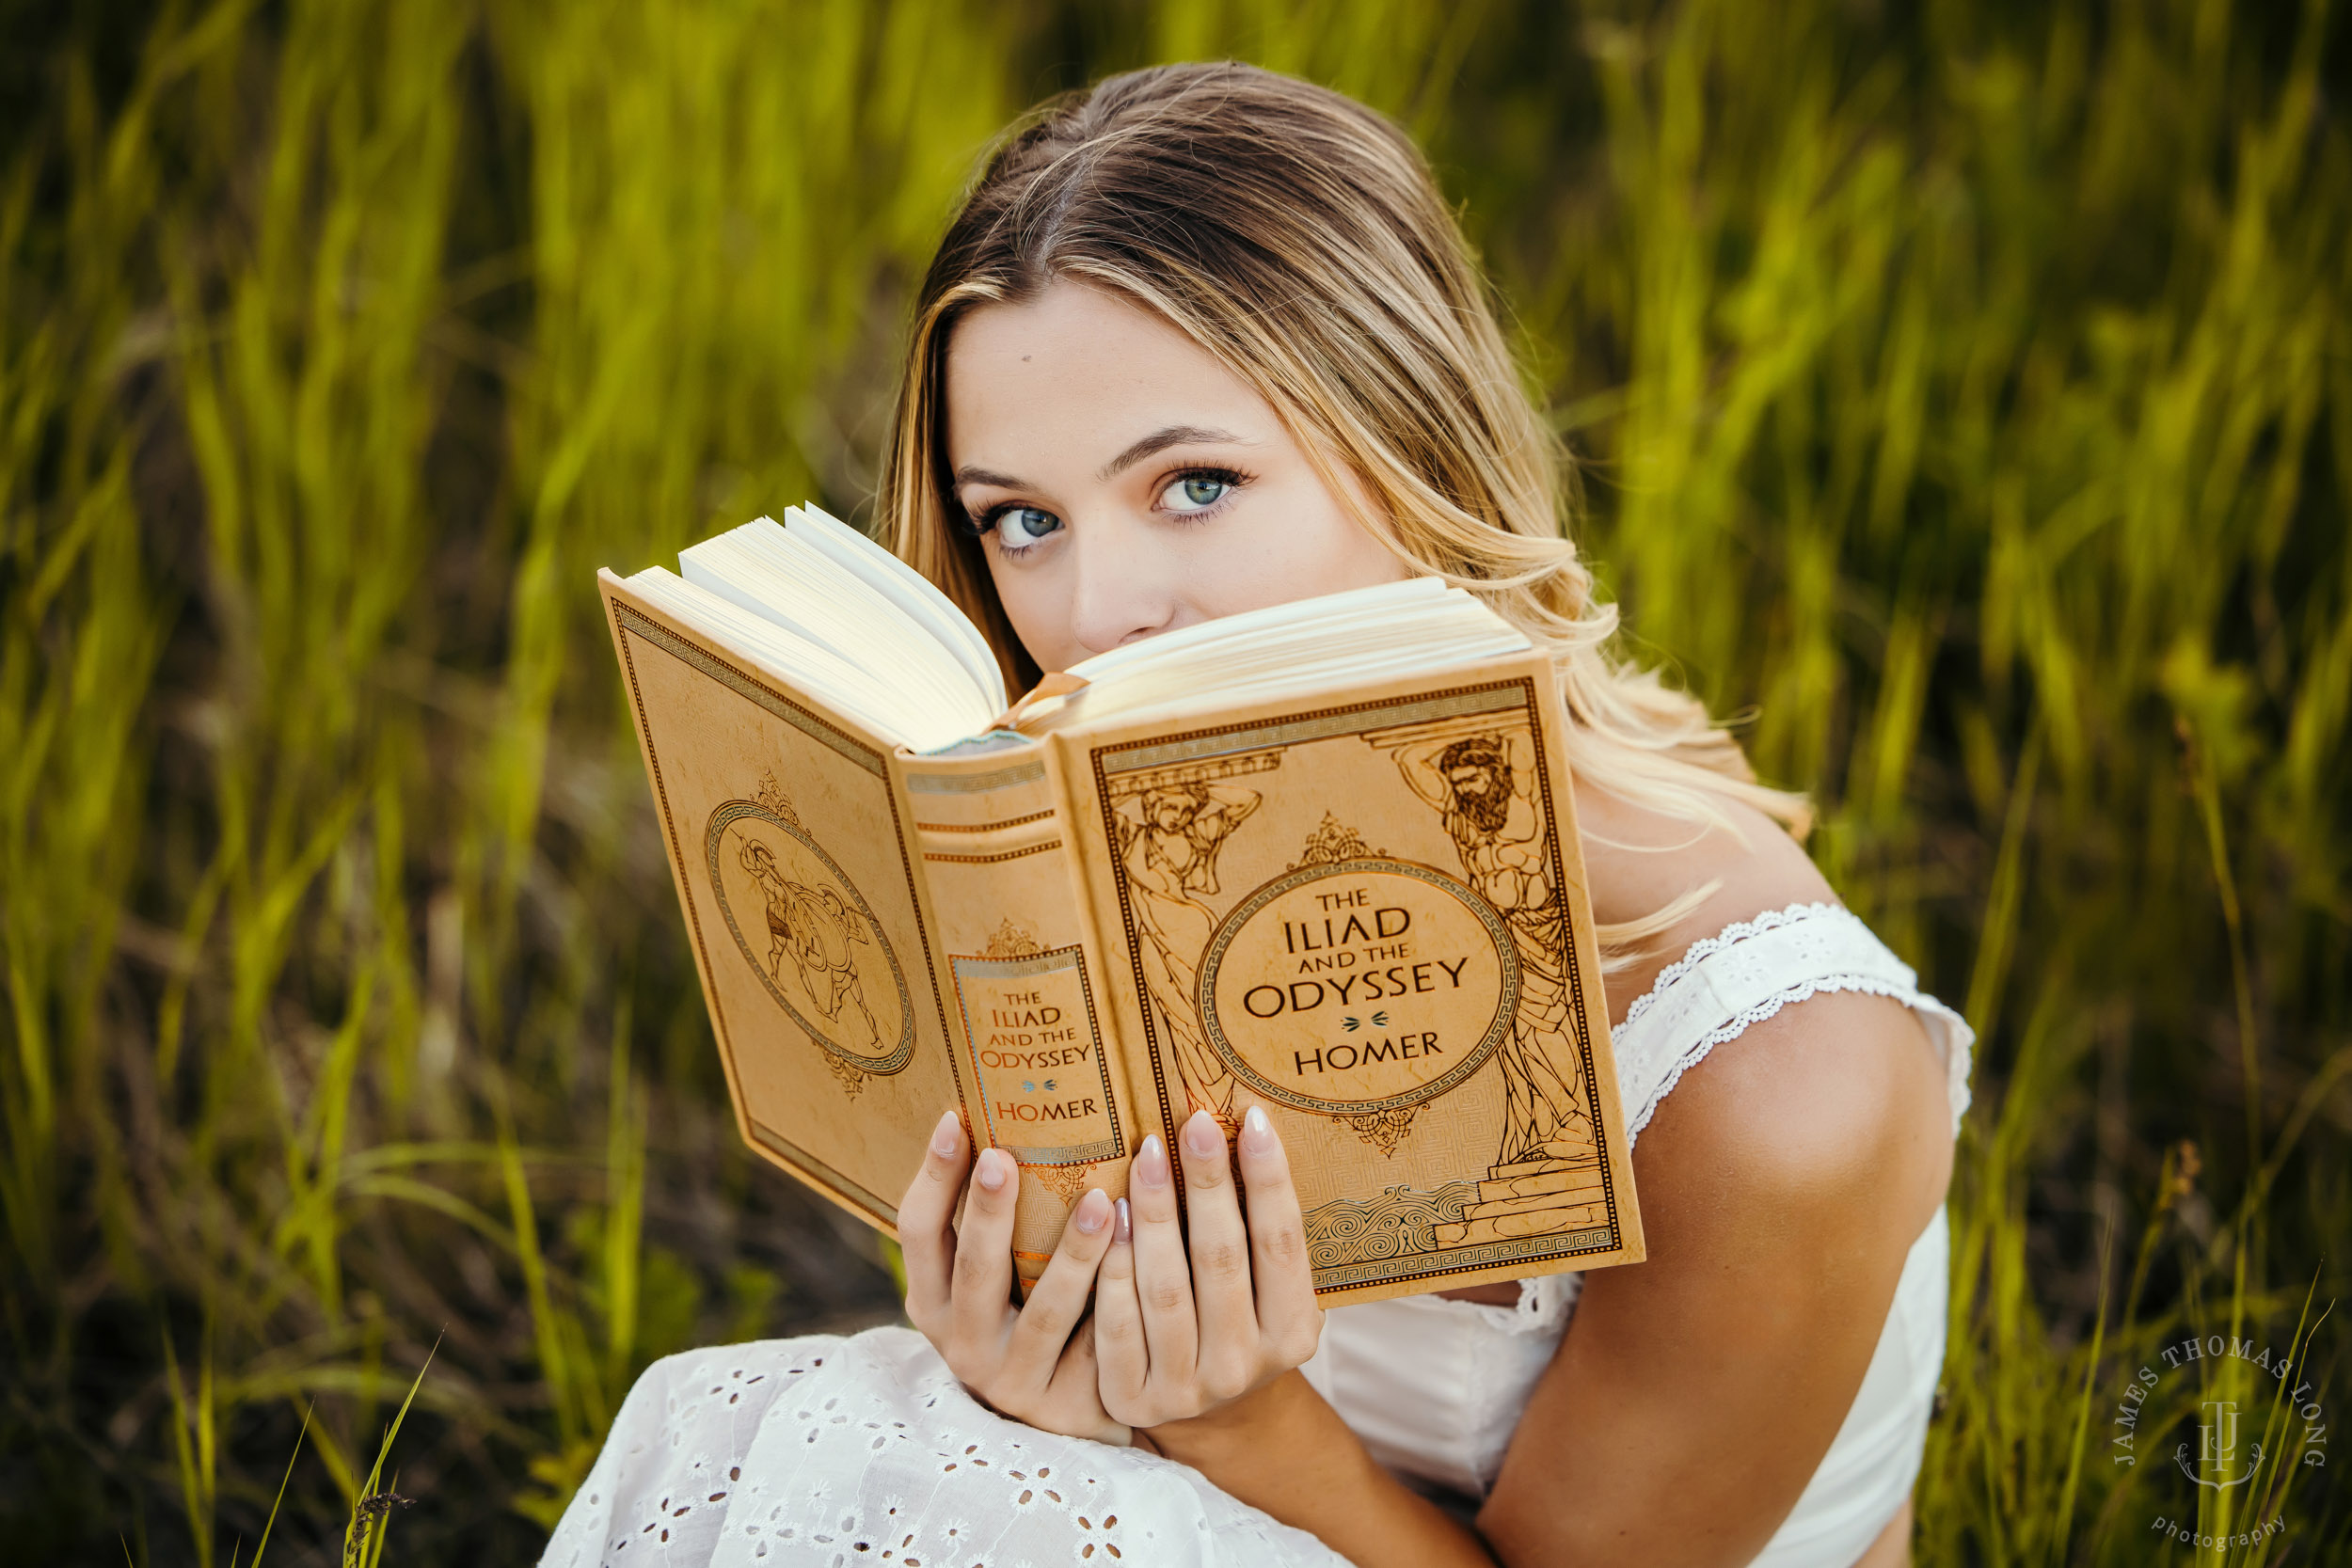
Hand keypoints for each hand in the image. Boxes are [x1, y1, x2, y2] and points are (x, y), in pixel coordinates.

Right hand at [899, 1110, 1126, 1443]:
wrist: (1069, 1414)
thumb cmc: (1031, 1314)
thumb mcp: (995, 1277)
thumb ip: (997, 1218)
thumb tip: (1013, 1106)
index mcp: (934, 1300)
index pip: (918, 1233)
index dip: (932, 1177)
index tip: (953, 1118)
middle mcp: (964, 1344)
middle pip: (973, 1271)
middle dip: (987, 1212)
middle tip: (1002, 1156)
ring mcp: (1015, 1380)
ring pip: (1047, 1313)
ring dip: (1073, 1255)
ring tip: (1104, 1202)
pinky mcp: (1069, 1404)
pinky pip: (1100, 1347)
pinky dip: (1122, 1301)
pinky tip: (1149, 1260)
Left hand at [1095, 1106, 1322, 1430]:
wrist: (1209, 1414)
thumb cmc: (1239, 1321)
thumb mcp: (1271, 1292)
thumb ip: (1261, 1236)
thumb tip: (1246, 1128)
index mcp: (1292, 1335)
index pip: (1281, 1244)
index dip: (1269, 1180)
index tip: (1255, 1118)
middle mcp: (1244, 1366)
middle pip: (1221, 1259)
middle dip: (1207, 1183)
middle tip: (1193, 1121)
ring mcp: (1188, 1389)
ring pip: (1164, 1289)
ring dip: (1154, 1217)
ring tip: (1146, 1158)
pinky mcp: (1135, 1398)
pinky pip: (1118, 1323)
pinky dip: (1112, 1266)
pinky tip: (1109, 1216)